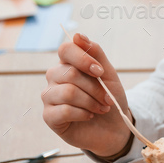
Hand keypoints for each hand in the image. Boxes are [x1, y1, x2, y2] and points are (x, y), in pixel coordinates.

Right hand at [42, 33, 130, 156]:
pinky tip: (89, 116)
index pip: (65, 49)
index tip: (100, 71)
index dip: (83, 59)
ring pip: (67, 92)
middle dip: (95, 88)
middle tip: (108, 99)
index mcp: (68, 63)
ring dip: (91, 102)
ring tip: (101, 108)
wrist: (114, 127)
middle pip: (70, 73)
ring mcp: (50, 97)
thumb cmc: (109, 98)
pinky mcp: (49, 116)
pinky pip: (64, 110)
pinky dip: (83, 113)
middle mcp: (55, 77)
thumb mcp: (108, 74)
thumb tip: (77, 35)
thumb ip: (95, 53)